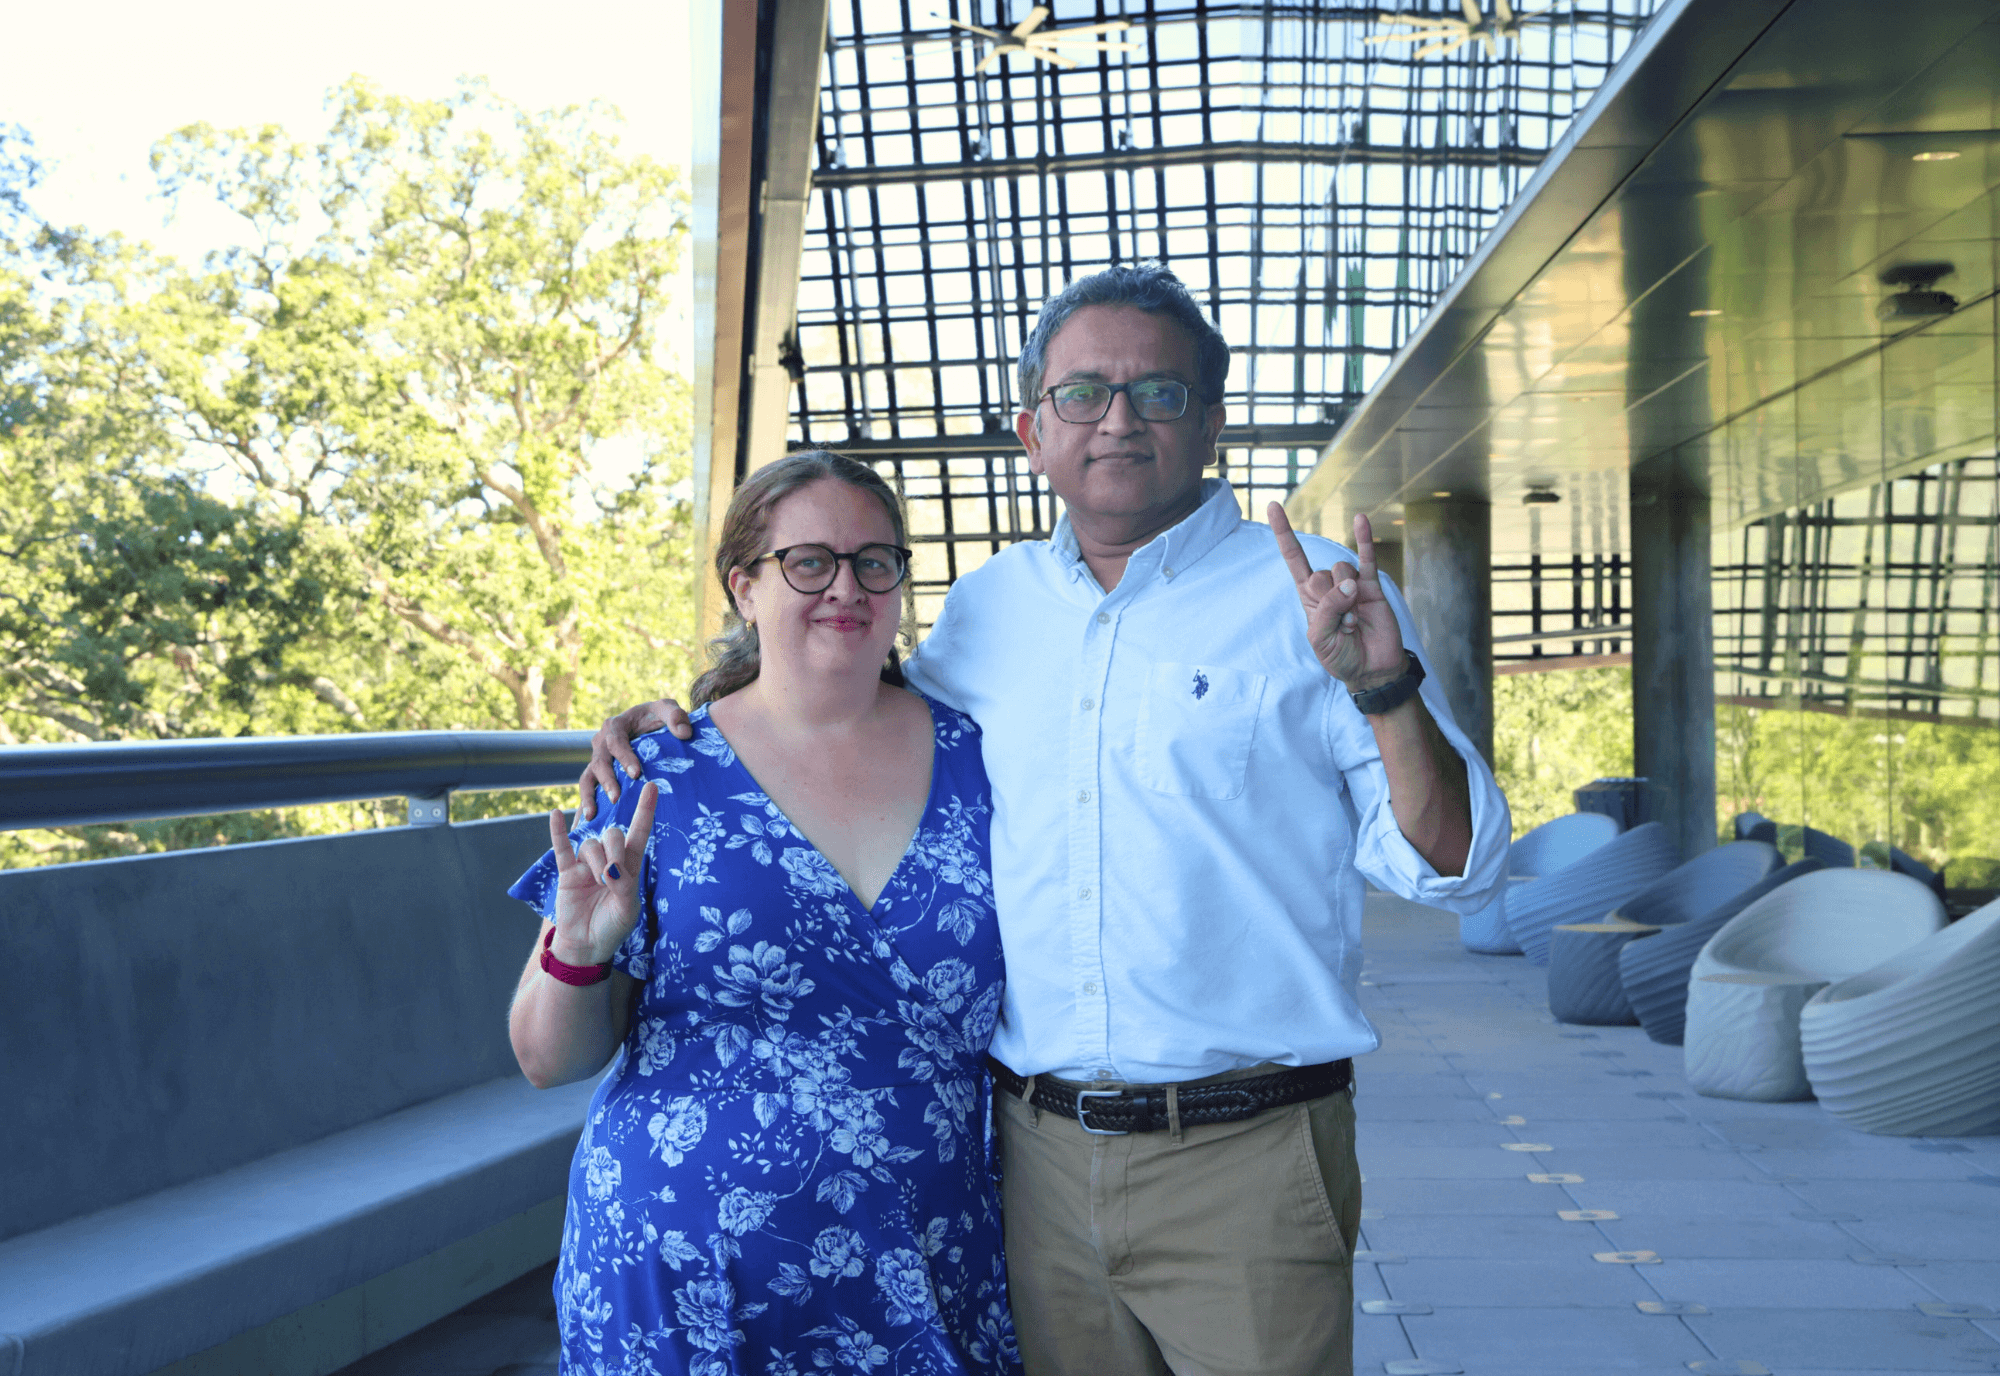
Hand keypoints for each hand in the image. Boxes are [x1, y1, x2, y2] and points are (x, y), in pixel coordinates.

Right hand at [547, 782, 657, 966]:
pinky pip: (561, 847)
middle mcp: (608, 860)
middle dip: (613, 851)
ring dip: (595, 861)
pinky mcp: (567, 872)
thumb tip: (611, 869)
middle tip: (610, 876)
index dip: (645, 810)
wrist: (586, 946)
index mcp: (629, 866)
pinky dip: (558, 831)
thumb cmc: (612, 927)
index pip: (639, 833)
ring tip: (597, 883)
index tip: (652, 786)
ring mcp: (586, 864)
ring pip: (590, 844)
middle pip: (612, 835)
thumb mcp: (627, 909)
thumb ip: (624, 886)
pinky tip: (554, 814)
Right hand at [578, 699, 690, 819]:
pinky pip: (588, 789)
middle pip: (599, 762)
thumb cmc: (658, 717)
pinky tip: (589, 821)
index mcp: (615, 726)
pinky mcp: (598, 774)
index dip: (624, 757)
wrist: (649, 724)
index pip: (616, 741)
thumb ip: (676, 717)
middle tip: (617, 798)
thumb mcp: (667, 710)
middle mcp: (601, 742)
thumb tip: (684, 733)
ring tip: (593, 815)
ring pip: (587, 778)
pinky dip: (586, 804)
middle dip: (607, 781)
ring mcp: (597, 759)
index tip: (636, 774)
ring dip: (588, 796)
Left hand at [1268, 504, 1406, 688]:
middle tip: (1342, 626)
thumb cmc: (1341, 656)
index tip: (1273, 506)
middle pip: (1320, 573)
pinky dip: (1364, 539)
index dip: (1284, 534)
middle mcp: (1329, 586)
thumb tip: (1349, 585)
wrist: (1372, 670)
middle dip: (1329, 601)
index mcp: (1309, 597)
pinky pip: (1367, 558)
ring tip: (1355, 623)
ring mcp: (1351, 584)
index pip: (1294, 559)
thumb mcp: (1321, 639)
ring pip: (1341, 569)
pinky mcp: (1372, 586)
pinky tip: (1361, 519)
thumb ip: (1328, 611)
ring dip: (1348, 599)